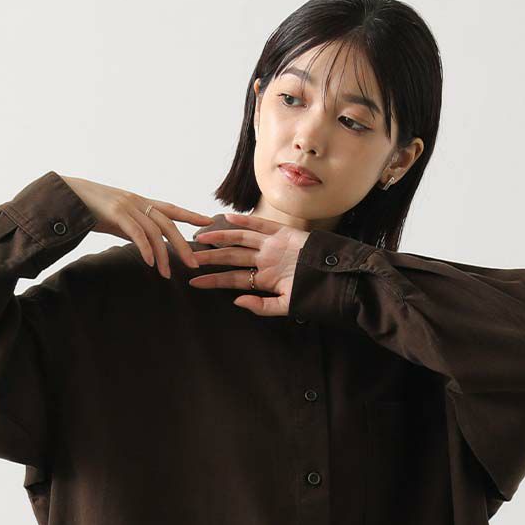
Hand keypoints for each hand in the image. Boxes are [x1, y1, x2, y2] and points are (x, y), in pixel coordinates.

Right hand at [58, 176, 214, 278]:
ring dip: (163, 255)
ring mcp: (128, 206)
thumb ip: (134, 229)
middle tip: (194, 264)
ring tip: (166, 274)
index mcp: (141, 202)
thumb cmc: (92, 210)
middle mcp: (138, 202)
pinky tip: (150, 263)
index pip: (172, 209)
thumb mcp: (118, 219)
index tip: (209, 221)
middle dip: (183, 245)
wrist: (68, 196)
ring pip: (155, 231)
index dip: (191, 215)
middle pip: (169, 224)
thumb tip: (147, 246)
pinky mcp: (116, 213)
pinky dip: (146, 249)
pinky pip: (137, 233)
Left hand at [185, 212, 310, 315]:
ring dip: (220, 238)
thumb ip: (262, 306)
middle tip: (188, 257)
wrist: (336, 279)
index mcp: (264, 279)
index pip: (232, 278)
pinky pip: (260, 225)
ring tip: (200, 238)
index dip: (212, 280)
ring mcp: (273, 246)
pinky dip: (244, 221)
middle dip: (209, 258)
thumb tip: (237, 301)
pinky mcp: (283, 233)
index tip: (193, 282)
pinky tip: (226, 218)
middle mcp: (265, 260)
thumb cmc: (313, 294)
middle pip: (231, 257)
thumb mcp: (287, 306)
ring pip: (240, 240)